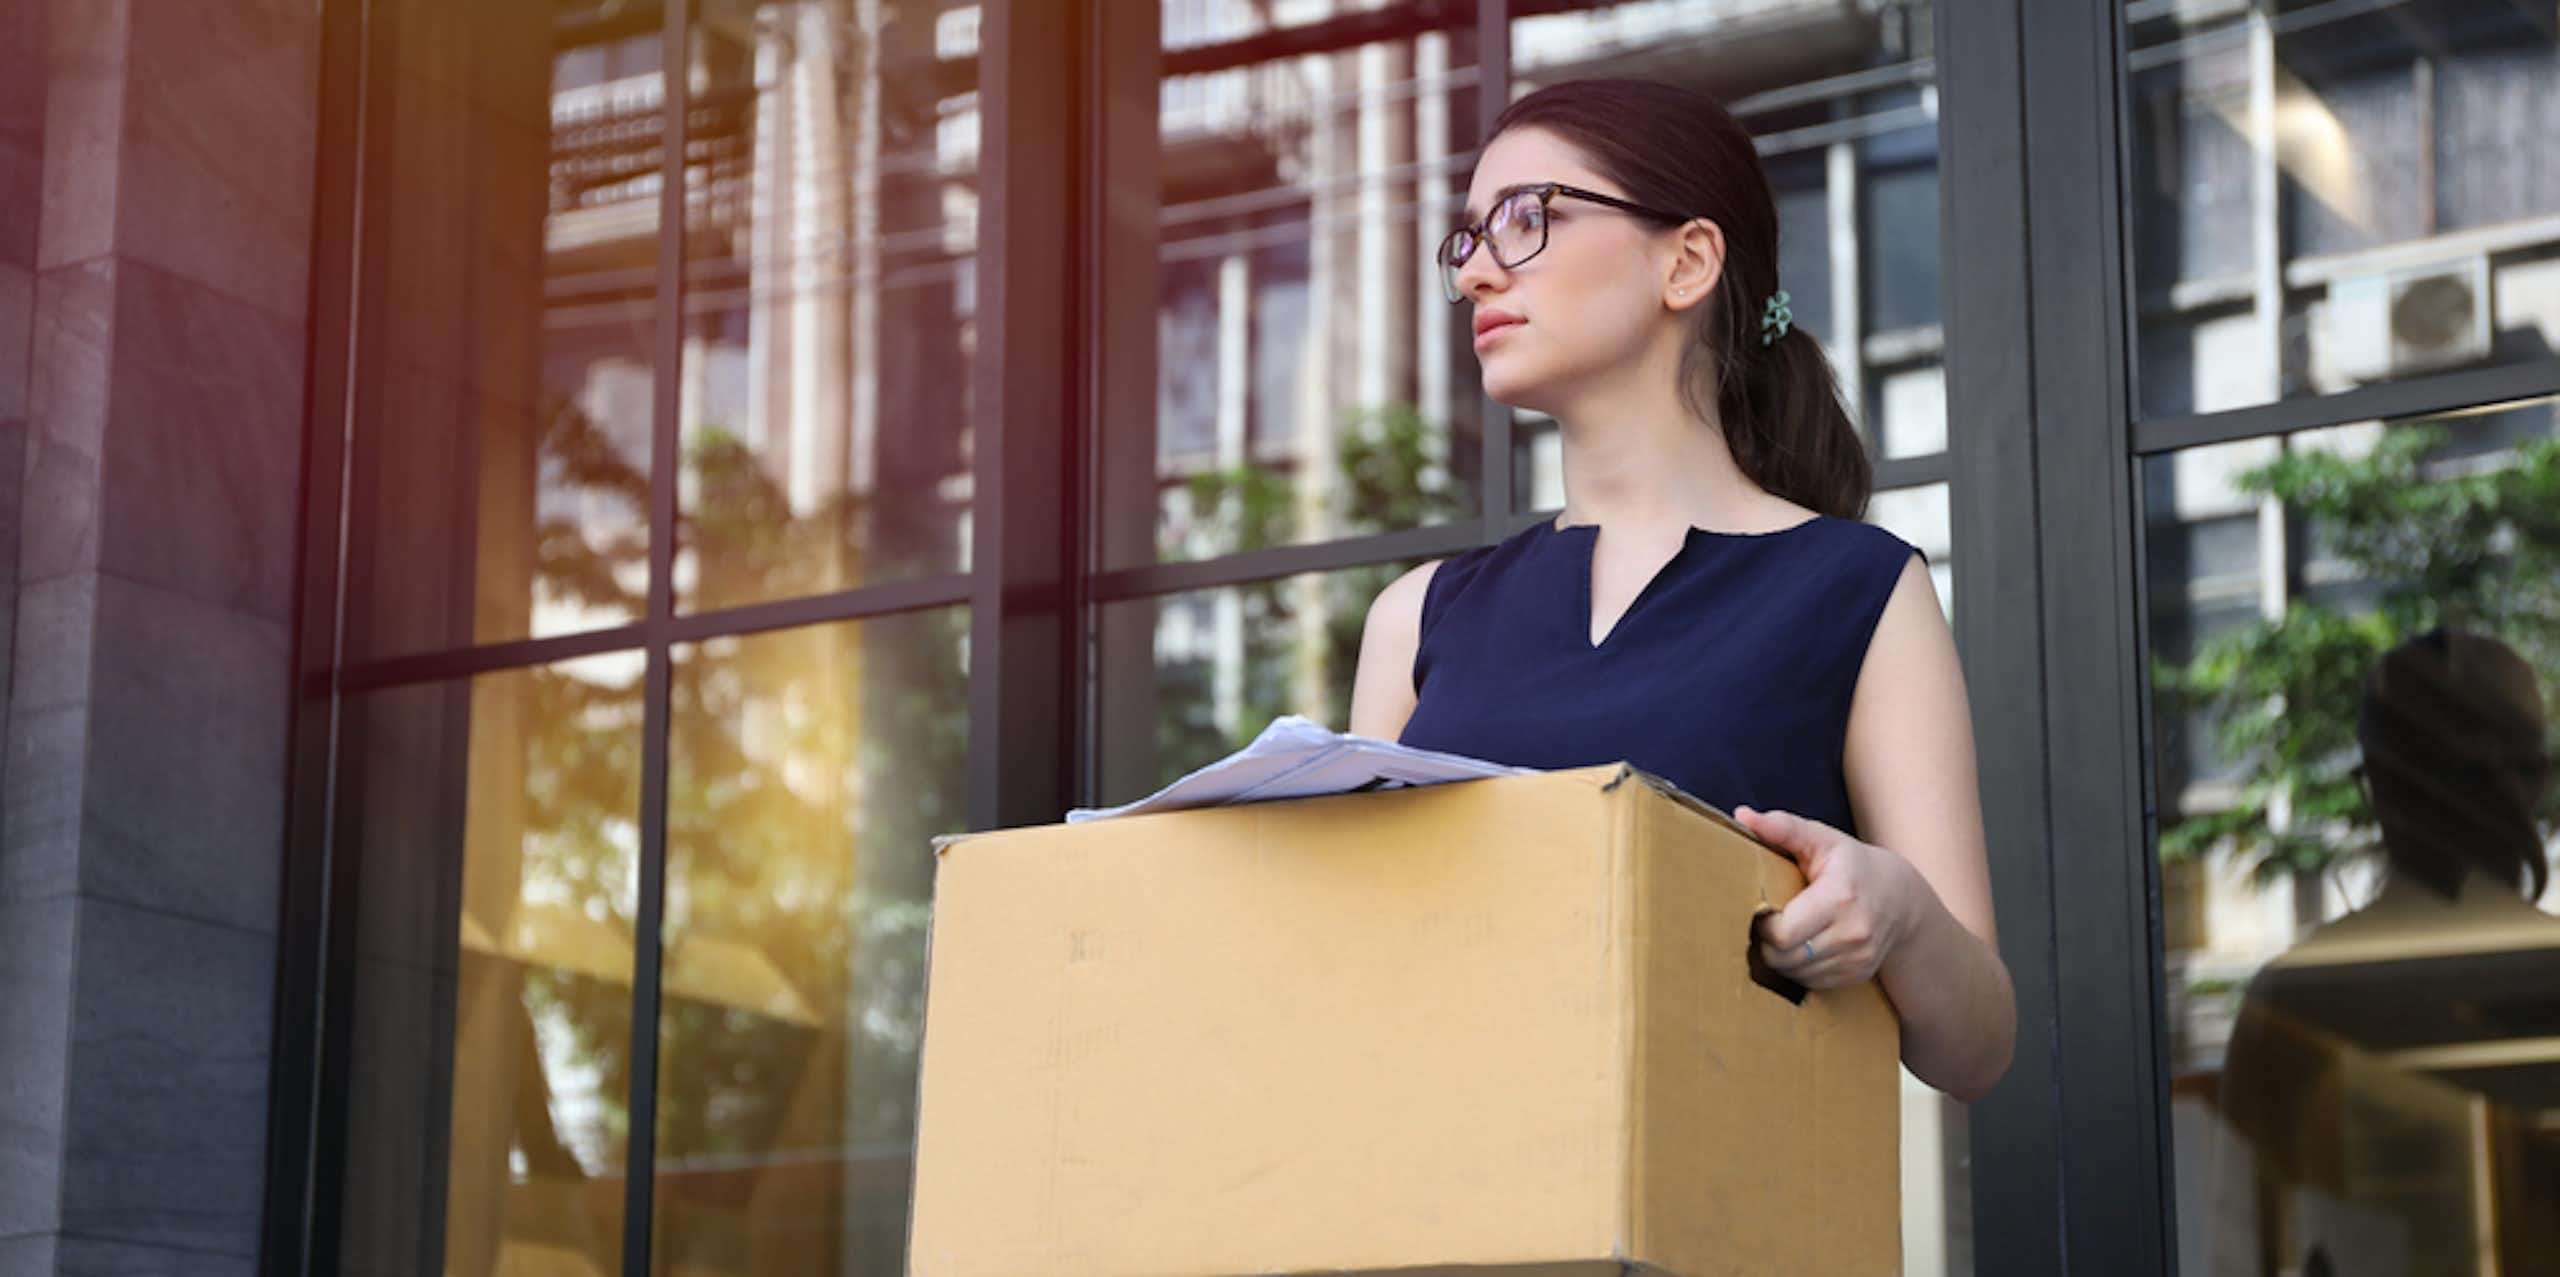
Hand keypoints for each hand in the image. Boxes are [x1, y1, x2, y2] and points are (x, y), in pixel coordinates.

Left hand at [1736, 806, 1921, 989]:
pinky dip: (1799, 968)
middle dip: (1766, 943)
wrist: (1901, 898)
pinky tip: (1802, 946)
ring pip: (1795, 973)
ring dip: (1780, 957)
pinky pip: (1811, 982)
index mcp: (1839, 897)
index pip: (1783, 933)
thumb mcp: (1821, 838)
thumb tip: (1742, 816)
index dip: (1763, 924)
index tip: (1761, 908)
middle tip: (1766, 922)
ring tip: (1783, 932)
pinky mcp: (1856, 975)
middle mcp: (1853, 933)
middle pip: (1785, 957)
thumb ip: (1783, 828)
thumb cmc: (1853, 864)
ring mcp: (1857, 958)